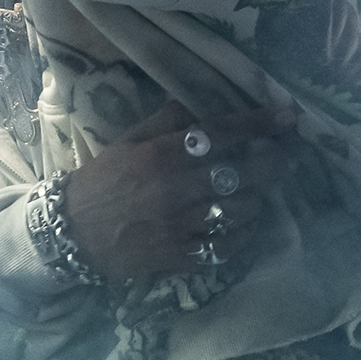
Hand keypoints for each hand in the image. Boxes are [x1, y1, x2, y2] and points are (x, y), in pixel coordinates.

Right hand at [60, 99, 296, 285]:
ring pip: (241, 210)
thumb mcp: (129, 140)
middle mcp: (176, 188)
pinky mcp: (181, 256)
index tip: (285, 116)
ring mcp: (181, 225)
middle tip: (287, 154)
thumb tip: (202, 104)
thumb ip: (166, 121)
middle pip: (242, 173)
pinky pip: (226, 245)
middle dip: (273, 162)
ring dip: (259, 197)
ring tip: (261, 189)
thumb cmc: (103, 178)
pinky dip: (242, 233)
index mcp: (162, 154)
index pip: (221, 133)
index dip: (258, 124)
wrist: (73, 230)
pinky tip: (243, 223)